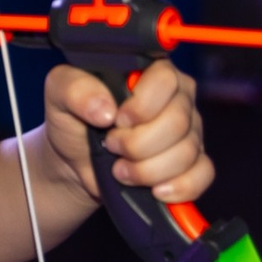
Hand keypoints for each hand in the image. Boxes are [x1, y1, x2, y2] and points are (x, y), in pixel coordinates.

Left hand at [39, 59, 214, 206]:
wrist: (74, 162)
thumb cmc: (72, 121)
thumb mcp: (59, 94)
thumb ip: (75, 88)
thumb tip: (105, 108)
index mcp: (150, 71)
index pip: (165, 79)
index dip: (141, 106)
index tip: (114, 120)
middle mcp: (176, 97)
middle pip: (177, 122)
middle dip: (137, 144)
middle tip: (111, 146)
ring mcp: (189, 130)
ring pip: (186, 152)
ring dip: (146, 170)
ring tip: (120, 169)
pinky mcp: (193, 161)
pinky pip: (202, 174)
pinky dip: (178, 187)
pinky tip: (155, 190)